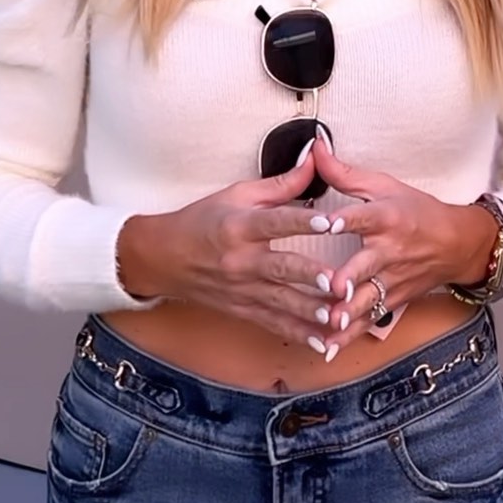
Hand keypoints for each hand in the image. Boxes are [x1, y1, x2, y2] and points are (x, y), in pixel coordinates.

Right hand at [117, 152, 340, 349]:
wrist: (163, 258)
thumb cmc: (203, 219)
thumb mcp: (237, 194)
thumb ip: (280, 183)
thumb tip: (313, 159)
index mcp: (240, 225)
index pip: (275, 222)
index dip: (302, 221)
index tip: (330, 222)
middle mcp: (242, 260)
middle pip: (280, 268)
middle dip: (310, 276)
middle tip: (339, 282)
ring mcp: (242, 289)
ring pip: (281, 302)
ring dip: (310, 311)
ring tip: (337, 317)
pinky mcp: (243, 310)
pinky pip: (274, 324)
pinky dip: (299, 334)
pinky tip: (323, 343)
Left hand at [308, 134, 498, 355]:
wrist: (457, 244)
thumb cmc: (415, 210)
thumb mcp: (384, 186)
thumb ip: (344, 172)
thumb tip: (314, 149)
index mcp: (387, 217)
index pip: (365, 216)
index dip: (345, 219)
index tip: (325, 224)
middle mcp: (390, 250)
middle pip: (366, 266)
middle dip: (348, 278)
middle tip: (329, 287)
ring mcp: (393, 279)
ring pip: (367, 300)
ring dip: (347, 314)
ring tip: (325, 326)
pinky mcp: (393, 300)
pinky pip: (369, 320)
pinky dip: (350, 336)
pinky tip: (329, 349)